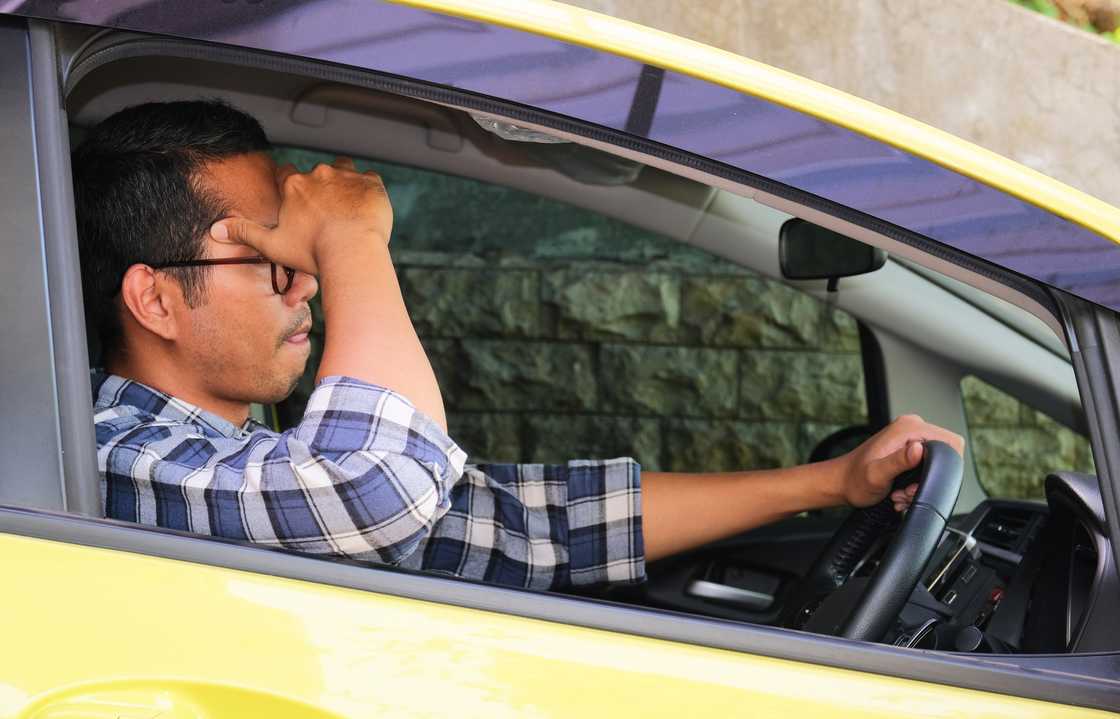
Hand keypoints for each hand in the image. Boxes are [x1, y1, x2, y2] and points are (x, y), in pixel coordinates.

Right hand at [210, 157, 391, 273]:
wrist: (352, 253)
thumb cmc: (312, 252)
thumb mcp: (272, 245)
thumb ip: (244, 233)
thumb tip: (215, 228)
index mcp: (294, 186)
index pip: (286, 174)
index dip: (290, 185)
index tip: (296, 198)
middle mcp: (318, 174)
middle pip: (316, 173)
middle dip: (319, 188)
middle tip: (326, 212)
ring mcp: (346, 176)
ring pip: (344, 168)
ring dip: (344, 181)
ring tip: (348, 204)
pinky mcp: (371, 183)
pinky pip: (370, 178)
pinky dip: (368, 189)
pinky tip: (368, 207)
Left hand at [835, 415, 964, 510]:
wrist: (841, 482)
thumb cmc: (854, 479)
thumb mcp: (877, 474)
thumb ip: (898, 461)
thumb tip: (919, 449)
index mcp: (908, 428)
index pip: (950, 441)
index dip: (945, 466)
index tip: (921, 481)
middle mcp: (911, 427)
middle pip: (944, 455)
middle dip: (929, 479)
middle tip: (907, 490)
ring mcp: (910, 437)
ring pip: (935, 465)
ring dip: (920, 484)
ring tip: (901, 493)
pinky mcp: (907, 448)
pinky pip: (924, 467)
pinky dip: (915, 483)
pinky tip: (901, 491)